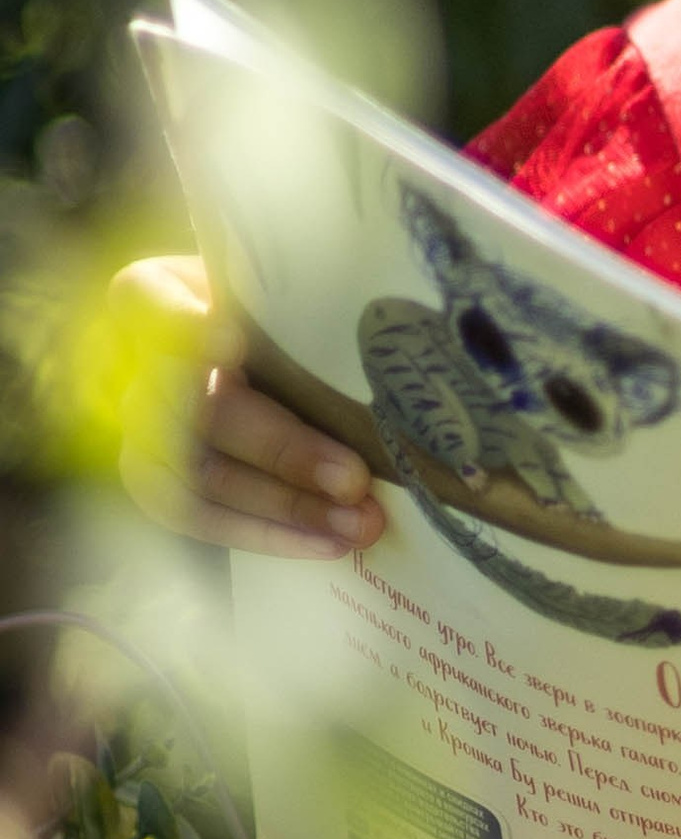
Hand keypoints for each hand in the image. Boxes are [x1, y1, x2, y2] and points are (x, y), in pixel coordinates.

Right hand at [112, 254, 383, 559]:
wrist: (251, 352)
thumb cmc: (277, 310)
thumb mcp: (285, 294)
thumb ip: (304, 311)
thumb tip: (387, 355)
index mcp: (155, 295)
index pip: (147, 302)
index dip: (182, 326)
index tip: (234, 343)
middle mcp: (135, 363)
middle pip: (199, 409)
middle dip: (282, 449)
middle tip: (353, 479)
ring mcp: (137, 428)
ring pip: (200, 475)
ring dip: (284, 505)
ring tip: (356, 523)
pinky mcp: (153, 479)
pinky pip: (199, 517)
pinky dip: (267, 534)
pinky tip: (325, 544)